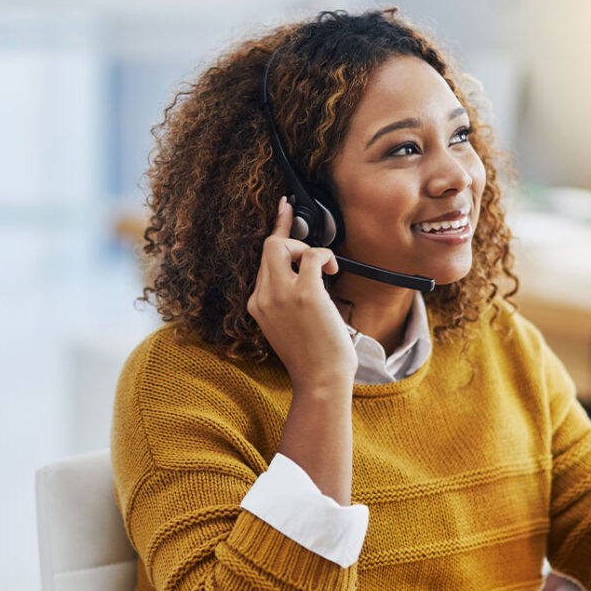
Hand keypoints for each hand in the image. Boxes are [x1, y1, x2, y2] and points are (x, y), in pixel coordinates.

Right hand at [247, 198, 357, 387]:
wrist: (320, 380)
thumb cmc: (312, 357)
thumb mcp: (286, 325)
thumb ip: (285, 299)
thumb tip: (305, 271)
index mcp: (257, 304)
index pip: (262, 261)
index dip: (276, 232)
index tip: (283, 209)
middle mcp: (263, 296)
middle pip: (269, 246)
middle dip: (290, 237)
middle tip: (309, 246)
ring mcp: (281, 294)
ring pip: (282, 244)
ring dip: (307, 248)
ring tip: (324, 269)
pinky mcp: (305, 294)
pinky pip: (311, 255)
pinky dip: (324, 256)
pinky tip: (333, 270)